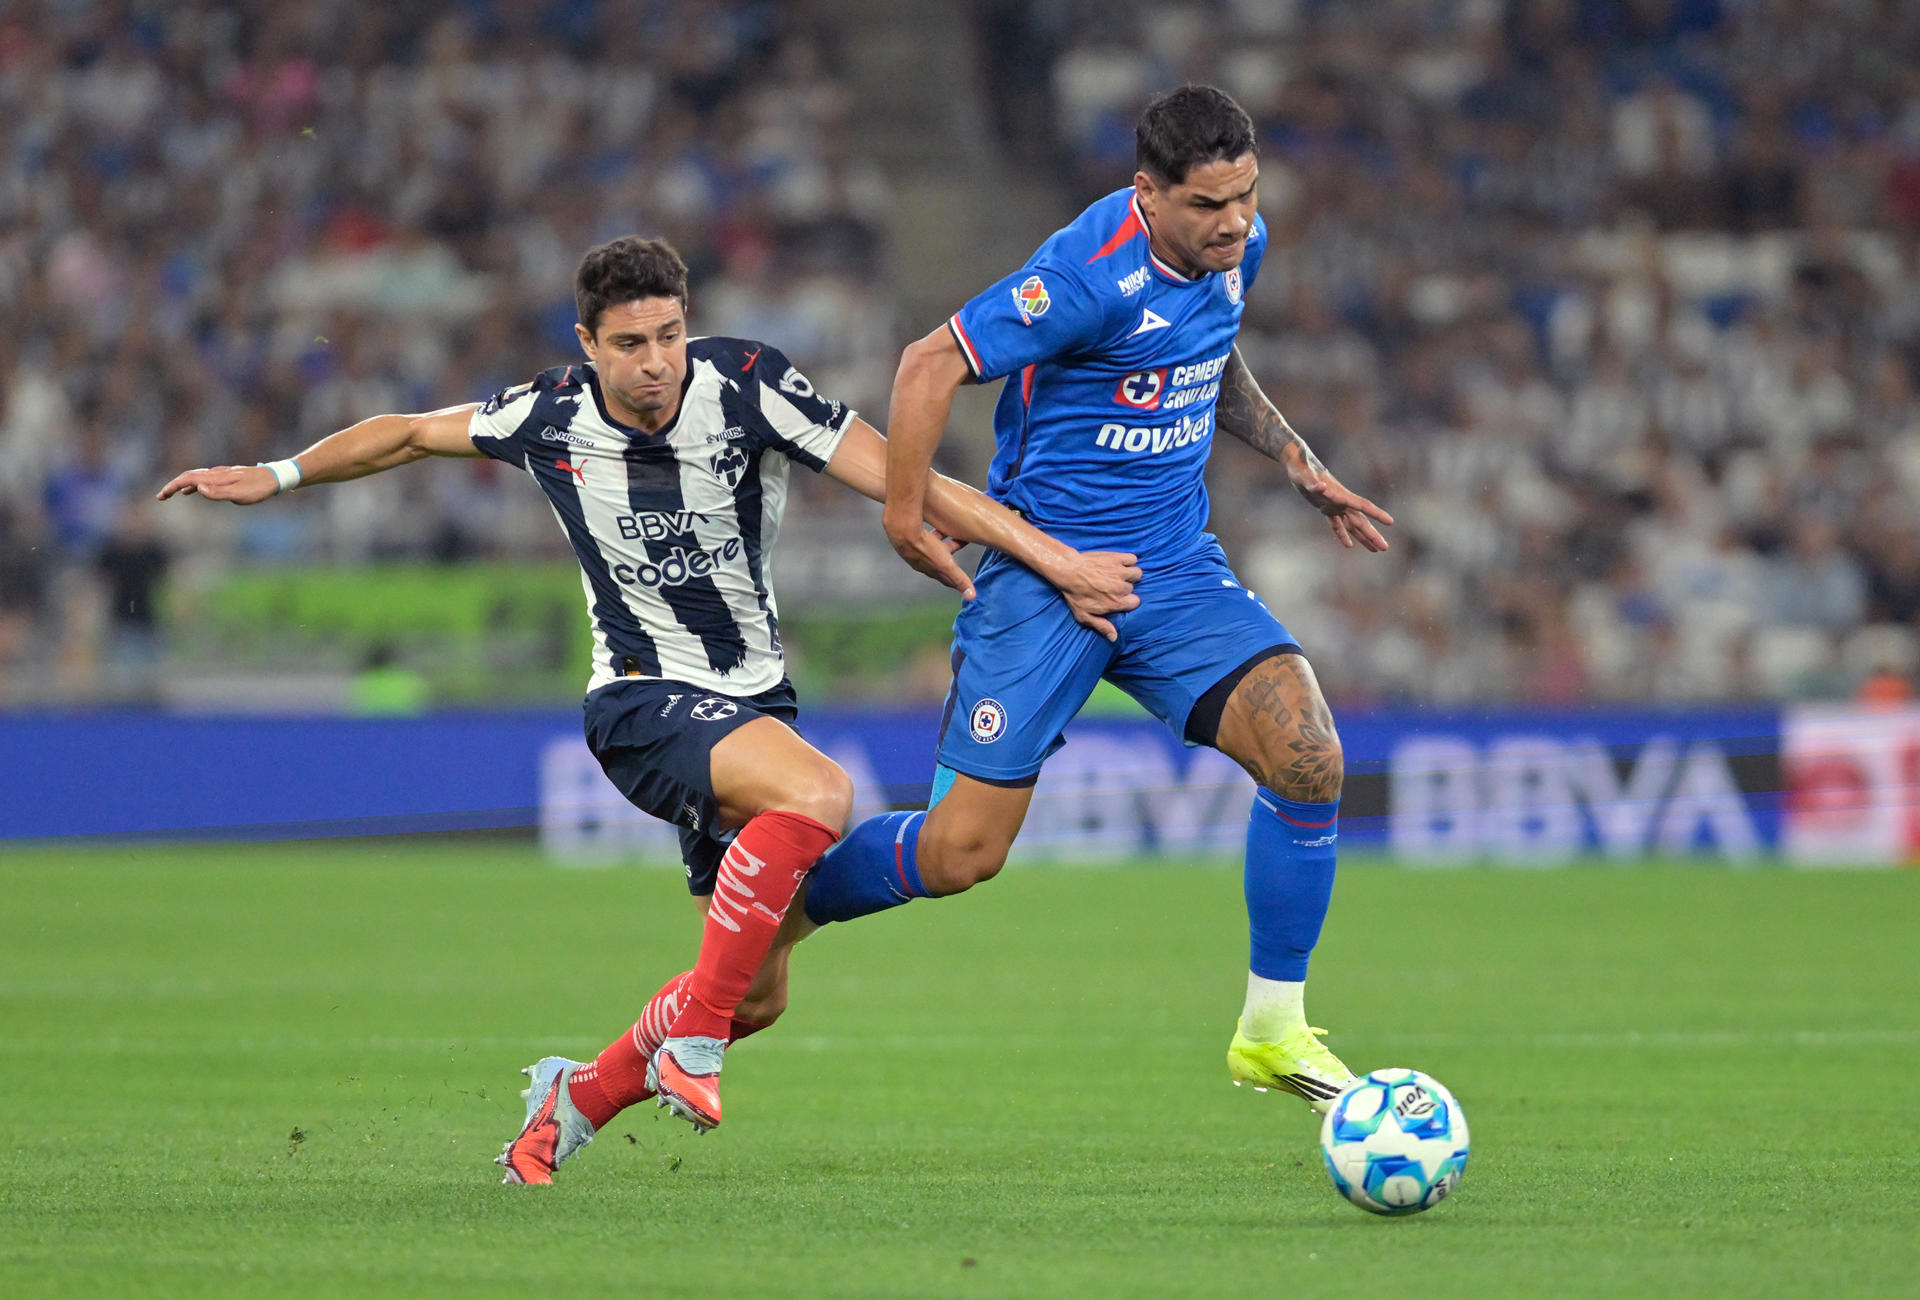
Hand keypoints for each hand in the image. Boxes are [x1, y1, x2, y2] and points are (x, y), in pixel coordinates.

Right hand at [156, 464, 279, 504]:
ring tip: (172, 494)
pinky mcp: (227, 476)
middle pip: (188, 476)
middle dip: (173, 485)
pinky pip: (205, 478)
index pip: (188, 479)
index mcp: (216, 477)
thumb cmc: (259, 488)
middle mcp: (216, 473)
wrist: (276, 477)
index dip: (172, 487)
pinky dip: (194, 484)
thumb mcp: (240, 495)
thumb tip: (197, 489)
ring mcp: (222, 474)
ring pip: (196, 476)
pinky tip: (193, 491)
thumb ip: (218, 493)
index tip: (161, 496)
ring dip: (182, 484)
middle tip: (161, 497)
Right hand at [884, 508, 978, 598]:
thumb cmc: (926, 549)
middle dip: (952, 557)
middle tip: (963, 545)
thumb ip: (959, 580)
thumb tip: (971, 597)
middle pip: (941, 562)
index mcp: (932, 570)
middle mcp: (923, 562)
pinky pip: (928, 535)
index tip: (964, 581)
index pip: (946, 579)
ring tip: (953, 532)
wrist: (904, 531)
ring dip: (944, 542)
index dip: (956, 580)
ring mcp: (917, 549)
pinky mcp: (913, 537)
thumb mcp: (947, 565)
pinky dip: (936, 532)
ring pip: (934, 547)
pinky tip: (939, 523)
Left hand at [1041, 550, 1141, 642]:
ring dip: (1130, 574)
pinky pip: (1132, 558)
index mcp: (1116, 602)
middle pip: (1133, 587)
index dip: (1127, 600)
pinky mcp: (1117, 558)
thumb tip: (1114, 638)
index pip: (1135, 602)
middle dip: (1125, 587)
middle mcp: (1121, 587)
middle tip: (1113, 586)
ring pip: (1137, 573)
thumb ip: (1102, 626)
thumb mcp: (1084, 615)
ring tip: (1119, 575)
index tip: (1119, 598)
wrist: (1068, 570)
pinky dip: (1128, 560)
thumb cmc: (1075, 594)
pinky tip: (1120, 564)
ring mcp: (1120, 571)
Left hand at [1288, 464, 1393, 551]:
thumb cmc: (1302, 469)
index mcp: (1341, 495)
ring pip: (1352, 525)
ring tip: (1375, 549)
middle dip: (1372, 535)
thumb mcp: (1306, 477)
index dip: (1376, 514)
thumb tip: (1321, 487)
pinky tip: (1348, 545)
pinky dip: (1342, 534)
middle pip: (1360, 521)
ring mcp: (1334, 505)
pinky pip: (1337, 524)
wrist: (1297, 465)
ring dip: (1363, 538)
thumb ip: (1313, 483)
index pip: (1363, 506)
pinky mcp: (1325, 508)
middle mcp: (1341, 501)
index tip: (1390, 521)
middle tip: (1385, 548)